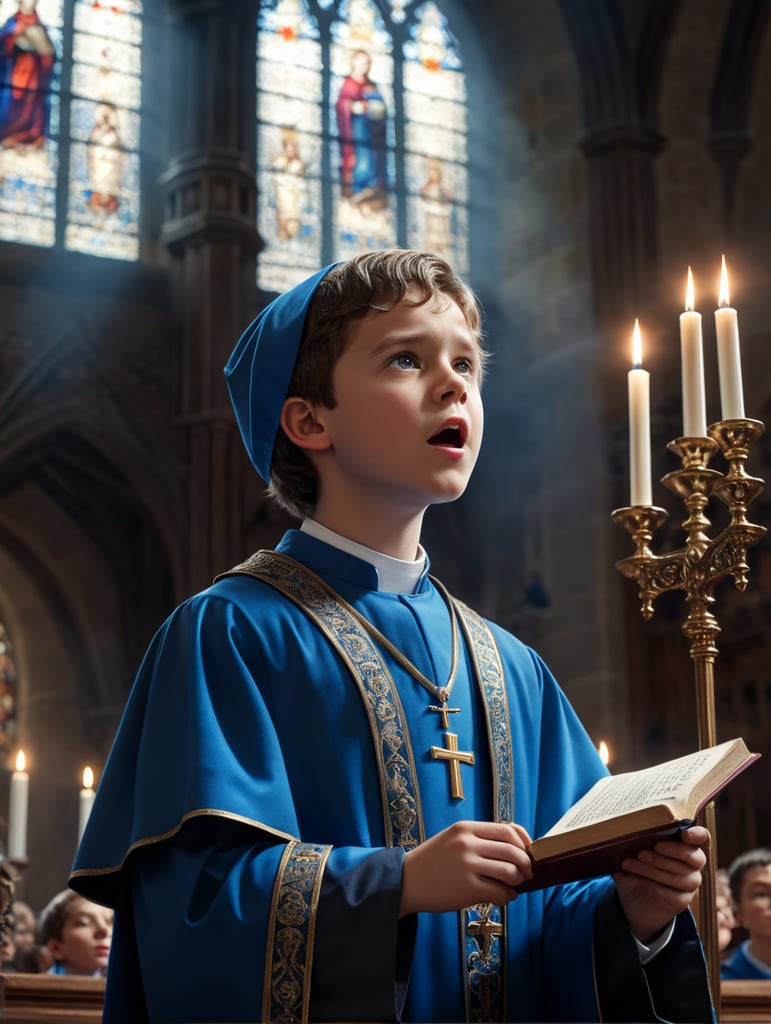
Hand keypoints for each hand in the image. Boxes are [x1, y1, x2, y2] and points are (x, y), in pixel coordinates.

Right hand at [399, 820, 532, 916]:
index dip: (524, 842)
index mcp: (465, 828)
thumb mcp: (453, 839)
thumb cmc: (433, 860)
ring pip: (510, 872)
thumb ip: (480, 838)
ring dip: (517, 881)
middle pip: (513, 851)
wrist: (406, 881)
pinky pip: (500, 893)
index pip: (507, 830)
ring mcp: (467, 867)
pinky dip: (507, 896)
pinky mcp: (466, 889)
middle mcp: (467, 844)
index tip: (529, 851)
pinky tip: (502, 897)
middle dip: (526, 864)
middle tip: (527, 873)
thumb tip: (516, 846)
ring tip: (513, 885)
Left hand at [614, 825, 709, 943]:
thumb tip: (624, 834)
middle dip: (669, 852)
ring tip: (628, 863)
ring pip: (678, 876)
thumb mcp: (637, 853)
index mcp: (687, 846)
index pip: (703, 838)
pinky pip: (669, 893)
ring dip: (651, 869)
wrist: (637, 900)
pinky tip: (632, 878)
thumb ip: (637, 843)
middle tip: (643, 852)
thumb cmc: (639, 867)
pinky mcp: (682, 901)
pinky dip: (648, 884)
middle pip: (693, 857)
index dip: (698, 834)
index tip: (684, 833)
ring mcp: (690, 885)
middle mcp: (694, 866)